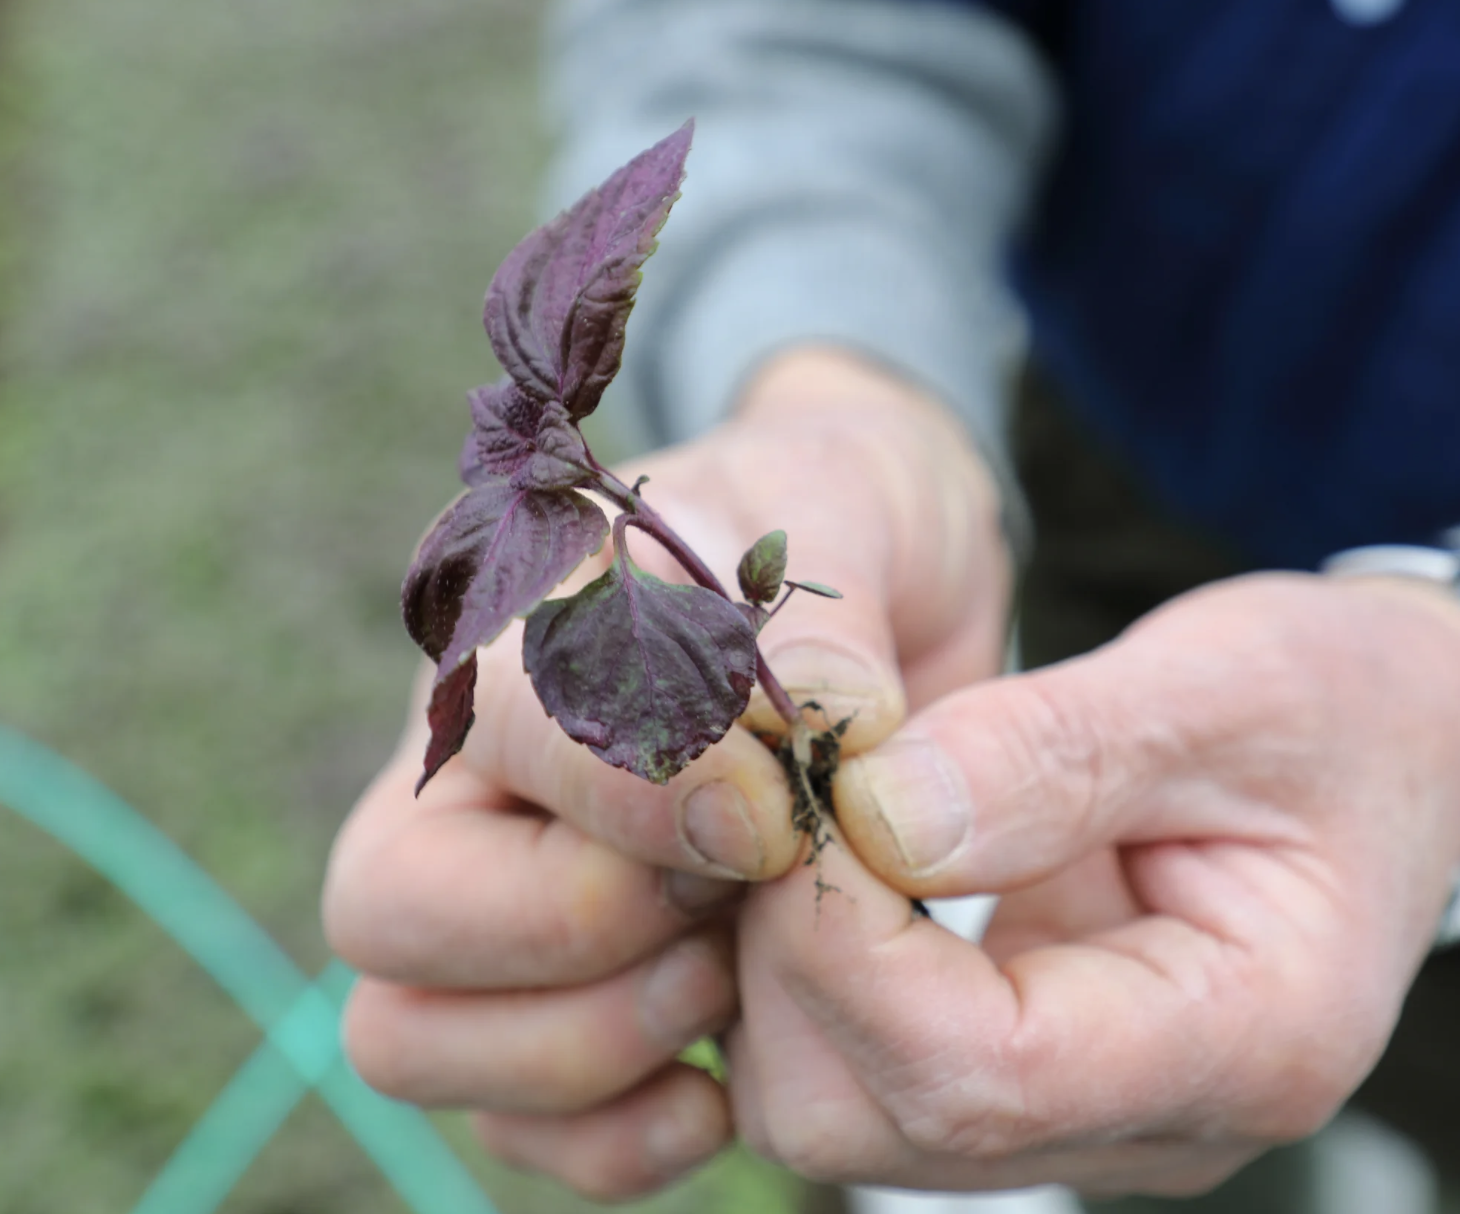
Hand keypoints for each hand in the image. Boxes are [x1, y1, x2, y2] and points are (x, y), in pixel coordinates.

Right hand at [323, 348, 1011, 1200]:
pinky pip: (513, 1132)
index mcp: (516, 628)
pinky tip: (731, 1075)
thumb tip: (822, 734)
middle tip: (735, 899)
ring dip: (592, 1045)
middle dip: (587, 934)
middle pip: (391, 913)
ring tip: (732, 974)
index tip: (774, 818)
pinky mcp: (556, 1006)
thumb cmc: (839, 527)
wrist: (874, 576)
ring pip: (413, 1040)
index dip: (643, 796)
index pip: (504, 729)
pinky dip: (619, 1134)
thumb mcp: (849, 519)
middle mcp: (467, 775)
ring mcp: (488, 903)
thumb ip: (818, 628)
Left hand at [722, 572, 1459, 1196]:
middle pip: (881, 1124)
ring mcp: (1096, 1117)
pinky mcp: (1040, 1080)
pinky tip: (849, 861)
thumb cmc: (1342, 704)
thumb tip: (872, 813)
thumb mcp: (1222, 683)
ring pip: (850, 1114)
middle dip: (802, 962)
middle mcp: (1168, 1123)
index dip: (850, 944)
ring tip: (831, 817)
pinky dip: (821, 974)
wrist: (1403, 743)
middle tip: (810, 800)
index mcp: (1252, 1038)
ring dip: (797, 969)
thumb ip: (1052, 752)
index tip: (816, 797)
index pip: (984, 1073)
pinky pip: (869, 1073)